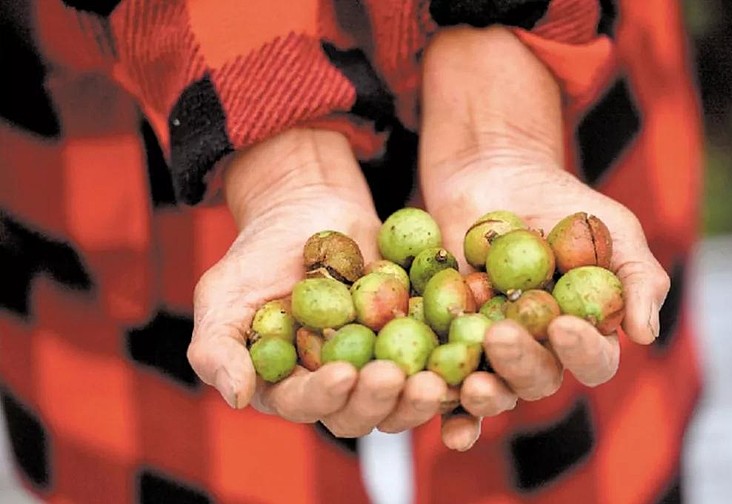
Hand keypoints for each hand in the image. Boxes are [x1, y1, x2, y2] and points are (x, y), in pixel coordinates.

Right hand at [186, 128, 449, 436]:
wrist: (311, 209)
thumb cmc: (258, 252)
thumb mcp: (223, 295)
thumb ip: (218, 348)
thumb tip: (239, 398)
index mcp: (291, 387)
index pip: (308, 405)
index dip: (325, 397)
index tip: (343, 374)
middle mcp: (338, 387)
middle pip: (363, 412)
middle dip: (381, 401)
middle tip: (400, 378)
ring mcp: (380, 364)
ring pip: (405, 396)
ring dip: (422, 394)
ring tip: (438, 376)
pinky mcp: (416, 339)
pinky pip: (438, 357)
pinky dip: (452, 358)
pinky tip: (468, 349)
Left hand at [418, 27, 669, 448]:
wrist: (494, 173)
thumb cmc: (562, 203)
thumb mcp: (612, 228)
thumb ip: (639, 277)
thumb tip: (645, 335)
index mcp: (583, 336)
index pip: (591, 360)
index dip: (580, 351)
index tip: (562, 325)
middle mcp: (539, 353)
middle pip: (535, 380)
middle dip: (520, 364)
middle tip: (500, 336)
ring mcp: (490, 350)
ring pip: (490, 388)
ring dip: (481, 394)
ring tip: (470, 383)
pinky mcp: (448, 340)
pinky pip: (442, 378)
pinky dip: (434, 397)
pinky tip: (425, 395)